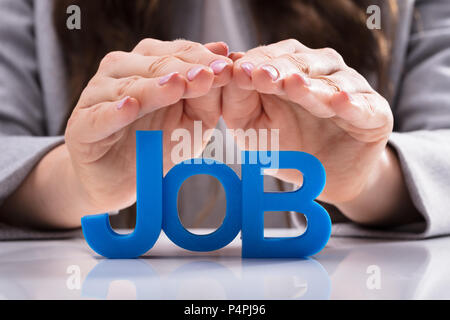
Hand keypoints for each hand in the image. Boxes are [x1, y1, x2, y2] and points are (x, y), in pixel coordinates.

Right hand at [65, 39, 231, 212]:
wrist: (120, 178)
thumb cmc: (157, 143)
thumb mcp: (192, 120)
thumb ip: (205, 94)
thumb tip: (226, 59)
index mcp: (146, 64)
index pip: (176, 53)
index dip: (202, 59)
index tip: (228, 67)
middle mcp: (119, 72)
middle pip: (154, 64)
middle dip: (185, 69)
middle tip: (210, 74)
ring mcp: (97, 96)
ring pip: (128, 86)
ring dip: (154, 87)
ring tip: (178, 85)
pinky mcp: (82, 126)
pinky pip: (100, 116)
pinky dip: (115, 111)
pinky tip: (130, 106)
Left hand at [223, 39, 393, 206]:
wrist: (324, 178)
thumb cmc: (284, 145)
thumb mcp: (251, 126)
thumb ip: (238, 100)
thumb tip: (232, 69)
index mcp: (290, 68)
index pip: (272, 57)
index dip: (256, 63)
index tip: (238, 71)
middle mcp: (322, 72)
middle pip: (301, 62)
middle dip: (280, 69)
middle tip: (261, 76)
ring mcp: (351, 89)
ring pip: (332, 82)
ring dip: (311, 85)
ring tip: (294, 85)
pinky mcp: (375, 113)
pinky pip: (365, 107)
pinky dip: (353, 104)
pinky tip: (341, 101)